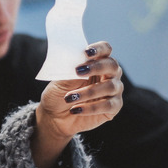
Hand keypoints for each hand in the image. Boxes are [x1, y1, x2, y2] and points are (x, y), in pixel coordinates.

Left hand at [32, 41, 123, 167]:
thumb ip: (70, 71)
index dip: (100, 48)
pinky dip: (93, 107)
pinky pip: (110, 107)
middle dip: (97, 68)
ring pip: (113, 88)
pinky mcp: (112, 110)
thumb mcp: (58, 81)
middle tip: (79, 72)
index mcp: (94, 63)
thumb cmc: (55, 95)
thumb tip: (77, 59)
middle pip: (113, 66)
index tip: (86, 52)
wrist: (53, 119)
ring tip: (71, 99)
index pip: (106, 48)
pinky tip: (77, 110)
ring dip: (90, 92)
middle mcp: (108, 75)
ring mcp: (112, 92)